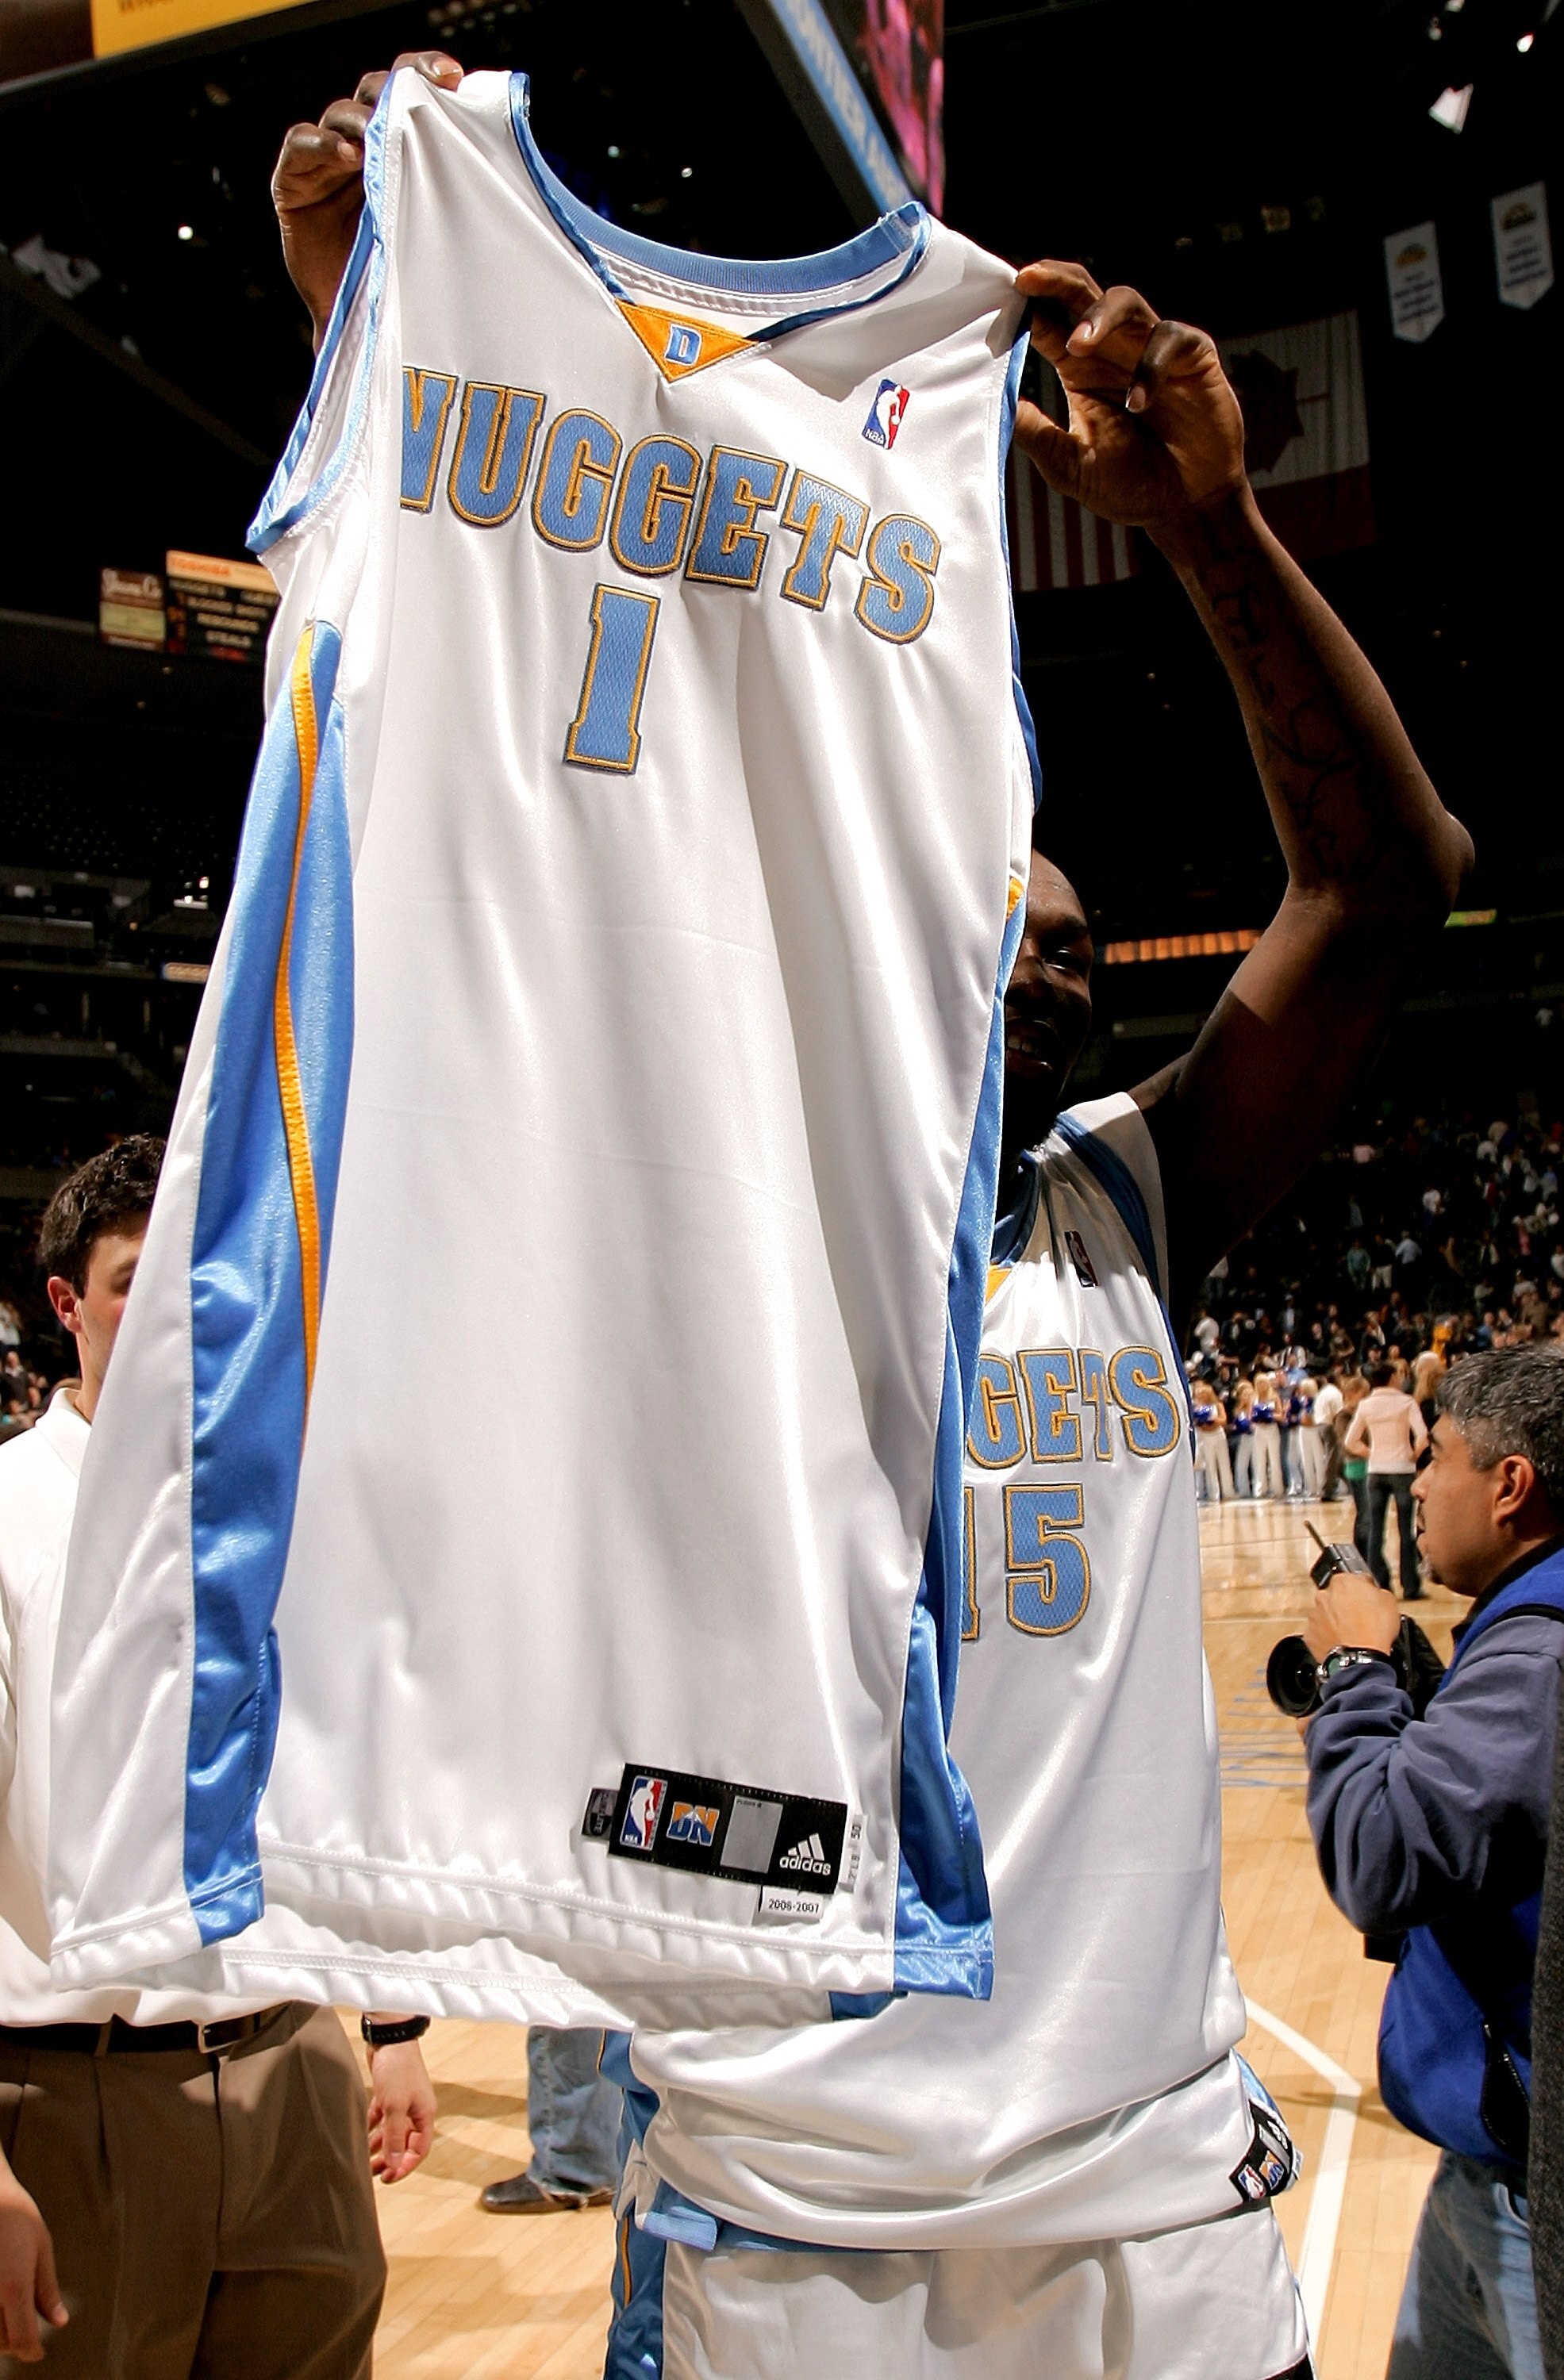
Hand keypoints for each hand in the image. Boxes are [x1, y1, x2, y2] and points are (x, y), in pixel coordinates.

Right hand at [0, 2164, 65, 2361]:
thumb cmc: (16, 2216)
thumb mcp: (41, 2247)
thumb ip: (46, 2289)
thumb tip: (59, 2323)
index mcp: (13, 2287)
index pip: (23, 2340)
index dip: (32, 2352)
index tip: (38, 2352)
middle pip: (2, 2343)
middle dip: (16, 2342)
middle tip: (28, 2332)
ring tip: (11, 2316)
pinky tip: (1, 2304)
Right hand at [272, 52, 462, 345]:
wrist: (370, 331)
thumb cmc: (413, 280)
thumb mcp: (444, 227)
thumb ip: (458, 188)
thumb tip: (508, 154)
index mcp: (402, 148)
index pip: (410, 90)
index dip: (426, 72)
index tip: (453, 76)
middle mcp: (364, 148)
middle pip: (374, 91)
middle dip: (394, 87)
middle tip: (416, 94)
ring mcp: (328, 165)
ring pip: (339, 115)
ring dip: (358, 119)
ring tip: (376, 137)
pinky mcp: (295, 185)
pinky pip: (300, 145)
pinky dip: (320, 144)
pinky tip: (345, 155)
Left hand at [366, 2040, 436, 2182]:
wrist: (390, 2036)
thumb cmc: (398, 2068)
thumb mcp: (395, 2106)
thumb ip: (394, 2136)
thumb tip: (394, 2163)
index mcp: (424, 2115)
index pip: (419, 2150)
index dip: (405, 2166)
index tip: (388, 2178)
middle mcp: (415, 2110)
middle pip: (403, 2144)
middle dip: (389, 2160)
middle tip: (372, 2175)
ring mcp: (401, 2102)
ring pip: (390, 2133)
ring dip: (378, 2147)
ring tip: (362, 2161)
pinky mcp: (387, 2094)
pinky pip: (380, 2119)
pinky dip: (371, 2130)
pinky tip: (359, 2138)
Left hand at [1013, 261, 1246, 542]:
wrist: (1185, 507)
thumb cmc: (1128, 486)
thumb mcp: (1070, 466)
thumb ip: (1036, 434)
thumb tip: (995, 404)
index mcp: (1079, 369)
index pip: (1048, 321)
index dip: (1027, 305)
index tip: (1000, 295)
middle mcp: (1113, 350)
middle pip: (1082, 292)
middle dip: (1056, 279)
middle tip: (1027, 278)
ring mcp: (1152, 349)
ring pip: (1125, 302)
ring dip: (1098, 317)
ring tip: (1076, 346)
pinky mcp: (1193, 358)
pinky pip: (1170, 340)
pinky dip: (1151, 366)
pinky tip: (1137, 403)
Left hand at [1302, 1572, 1402, 1663]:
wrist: (1361, 1658)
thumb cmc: (1374, 1631)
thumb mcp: (1389, 1601)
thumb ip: (1377, 1591)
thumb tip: (1375, 1592)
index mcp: (1343, 1582)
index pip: (1352, 1579)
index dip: (1362, 1590)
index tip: (1367, 1599)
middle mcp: (1324, 1596)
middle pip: (1335, 1597)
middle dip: (1346, 1605)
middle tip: (1361, 1619)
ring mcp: (1315, 1616)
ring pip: (1325, 1615)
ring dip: (1336, 1621)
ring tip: (1353, 1634)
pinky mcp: (1310, 1635)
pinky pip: (1319, 1633)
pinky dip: (1328, 1637)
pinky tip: (1343, 1643)